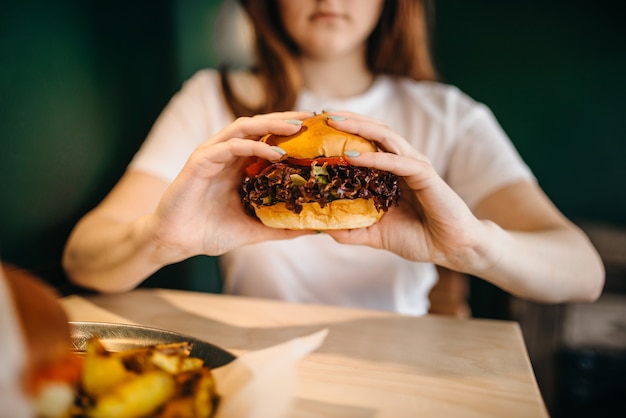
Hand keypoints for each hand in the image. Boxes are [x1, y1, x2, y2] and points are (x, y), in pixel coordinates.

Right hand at [149, 111, 314, 261]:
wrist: (176, 242)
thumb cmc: (210, 232)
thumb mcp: (254, 228)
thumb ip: (280, 226)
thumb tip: (313, 229)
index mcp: (239, 164)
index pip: (269, 138)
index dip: (293, 132)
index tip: (320, 131)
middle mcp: (227, 153)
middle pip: (261, 125)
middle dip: (287, 119)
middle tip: (315, 118)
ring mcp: (213, 154)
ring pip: (245, 127)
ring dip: (272, 124)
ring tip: (298, 127)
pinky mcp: (200, 161)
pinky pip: (230, 146)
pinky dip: (253, 145)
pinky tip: (275, 152)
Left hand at [323, 112, 490, 270]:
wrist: (451, 248)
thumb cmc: (418, 237)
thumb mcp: (375, 234)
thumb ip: (351, 230)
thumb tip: (321, 230)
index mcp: (391, 170)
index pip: (364, 142)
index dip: (341, 132)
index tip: (314, 127)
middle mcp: (402, 161)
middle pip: (372, 131)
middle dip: (346, 120)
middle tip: (319, 114)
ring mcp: (414, 165)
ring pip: (384, 137)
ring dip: (358, 127)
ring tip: (333, 122)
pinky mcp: (425, 175)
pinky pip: (397, 162)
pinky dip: (375, 157)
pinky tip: (354, 156)